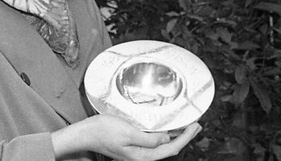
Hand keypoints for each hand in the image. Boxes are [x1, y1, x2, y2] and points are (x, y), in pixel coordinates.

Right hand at [51, 114, 200, 160]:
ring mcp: (136, 151)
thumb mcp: (128, 133)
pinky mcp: (132, 144)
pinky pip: (153, 141)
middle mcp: (141, 155)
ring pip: (162, 145)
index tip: (195, 126)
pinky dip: (162, 134)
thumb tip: (166, 138)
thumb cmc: (103, 132)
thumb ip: (148, 139)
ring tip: (185, 126)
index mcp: (142, 155)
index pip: (171, 148)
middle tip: (195, 125)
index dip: (185, 138)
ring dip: (175, 135)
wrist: (85, 134)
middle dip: (184, 137)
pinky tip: (164, 127)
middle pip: (169, 148)